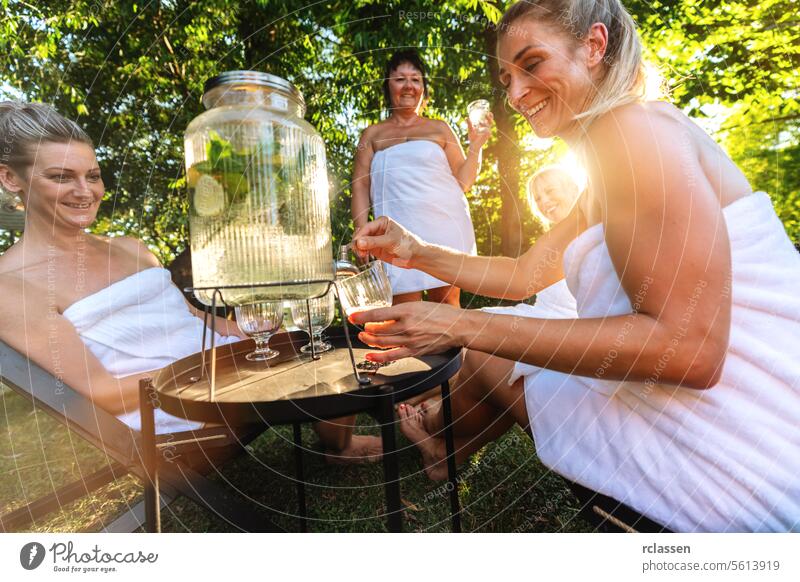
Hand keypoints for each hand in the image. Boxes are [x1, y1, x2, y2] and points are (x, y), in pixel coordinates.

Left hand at [349, 301, 463, 363]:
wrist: (458, 326)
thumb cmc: (441, 314)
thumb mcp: (418, 305)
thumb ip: (401, 311)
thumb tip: (384, 316)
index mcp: (407, 311)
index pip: (377, 314)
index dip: (361, 316)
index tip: (352, 316)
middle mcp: (406, 326)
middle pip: (377, 330)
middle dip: (364, 329)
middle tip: (360, 327)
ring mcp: (410, 340)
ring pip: (381, 343)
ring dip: (369, 341)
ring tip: (364, 337)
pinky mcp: (414, 351)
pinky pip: (392, 356)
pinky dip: (378, 357)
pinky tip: (370, 356)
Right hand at [351, 216, 423, 267]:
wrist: (415, 256)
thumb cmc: (407, 244)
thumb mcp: (390, 241)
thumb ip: (374, 242)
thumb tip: (358, 242)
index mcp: (382, 222)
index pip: (366, 227)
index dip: (360, 235)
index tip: (356, 244)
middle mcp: (377, 229)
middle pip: (362, 234)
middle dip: (358, 242)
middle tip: (358, 251)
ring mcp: (375, 239)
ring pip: (361, 242)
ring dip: (359, 248)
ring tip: (362, 254)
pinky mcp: (375, 248)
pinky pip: (364, 249)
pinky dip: (362, 252)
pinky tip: (363, 255)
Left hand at [467, 112, 492, 148]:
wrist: (473, 145)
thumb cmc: (472, 137)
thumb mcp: (470, 129)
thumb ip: (469, 124)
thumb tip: (466, 117)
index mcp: (484, 126)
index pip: (488, 120)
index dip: (490, 116)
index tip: (488, 112)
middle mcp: (487, 129)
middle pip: (491, 122)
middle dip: (489, 118)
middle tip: (486, 114)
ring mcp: (488, 132)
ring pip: (488, 126)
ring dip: (484, 123)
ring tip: (479, 122)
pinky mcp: (487, 136)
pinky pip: (487, 131)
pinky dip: (484, 129)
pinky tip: (480, 128)